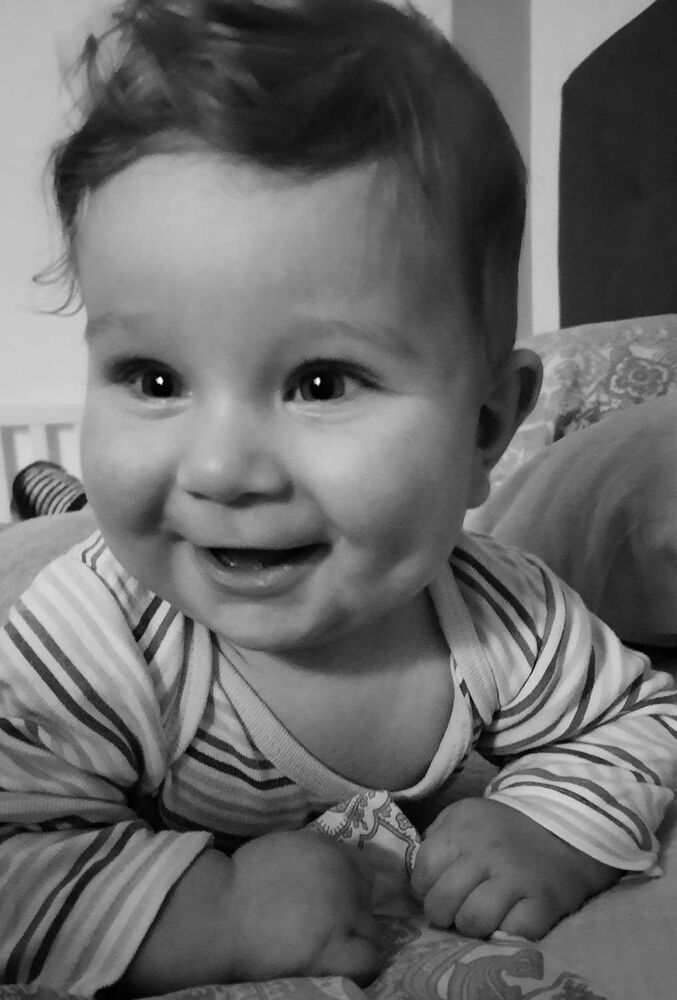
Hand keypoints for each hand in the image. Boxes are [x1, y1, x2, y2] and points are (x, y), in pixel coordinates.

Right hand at [229, 830, 380, 982]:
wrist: (218, 913)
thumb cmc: (240, 880)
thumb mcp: (284, 847)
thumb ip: (315, 854)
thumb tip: (332, 868)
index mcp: (327, 849)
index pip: (363, 869)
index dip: (352, 886)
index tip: (339, 900)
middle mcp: (341, 876)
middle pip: (367, 899)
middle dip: (352, 910)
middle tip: (329, 925)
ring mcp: (341, 913)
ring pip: (371, 928)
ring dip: (355, 936)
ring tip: (333, 946)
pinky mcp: (332, 948)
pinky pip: (368, 958)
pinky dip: (359, 961)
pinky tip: (341, 964)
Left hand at [411, 797, 619, 939]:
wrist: (565, 824)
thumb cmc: (503, 826)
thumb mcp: (464, 816)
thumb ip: (438, 839)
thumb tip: (417, 876)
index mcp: (461, 830)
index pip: (423, 872)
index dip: (426, 888)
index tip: (438, 888)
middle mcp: (484, 852)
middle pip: (442, 903)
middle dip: (444, 913)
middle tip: (457, 908)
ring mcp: (515, 878)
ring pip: (472, 921)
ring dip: (472, 926)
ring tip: (481, 916)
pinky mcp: (542, 902)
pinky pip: (511, 932)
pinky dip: (507, 931)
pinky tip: (510, 917)